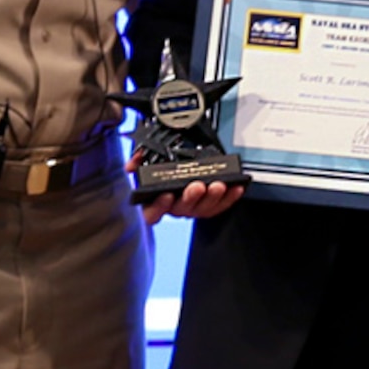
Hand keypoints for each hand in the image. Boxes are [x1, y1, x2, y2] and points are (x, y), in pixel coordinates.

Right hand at [127, 149, 246, 224]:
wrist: (182, 156)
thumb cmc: (162, 161)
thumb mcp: (146, 156)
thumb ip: (137, 159)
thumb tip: (132, 165)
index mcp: (154, 199)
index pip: (151, 213)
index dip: (158, 207)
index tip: (166, 195)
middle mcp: (173, 206)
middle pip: (181, 209)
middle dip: (191, 198)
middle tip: (197, 185)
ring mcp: (192, 206)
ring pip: (203, 209)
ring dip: (212, 198)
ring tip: (218, 185)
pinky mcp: (209, 204)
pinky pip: (219, 206)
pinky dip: (229, 197)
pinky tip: (236, 187)